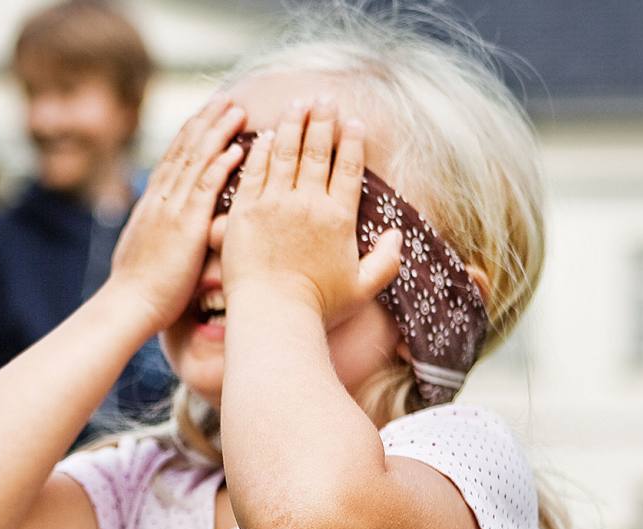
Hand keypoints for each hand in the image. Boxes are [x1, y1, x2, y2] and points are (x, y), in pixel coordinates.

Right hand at [103, 97, 249, 334]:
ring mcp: (172, 210)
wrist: (128, 305)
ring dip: (217, 132)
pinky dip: (221, 165)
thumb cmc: (139, 291)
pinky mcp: (185, 226)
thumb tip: (169, 232)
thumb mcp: (148, 252)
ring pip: (196, 161)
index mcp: (151, 205)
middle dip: (205, 121)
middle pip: (184, 150)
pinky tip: (237, 148)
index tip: (205, 115)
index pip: (172, 159)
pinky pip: (206, 188)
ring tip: (237, 109)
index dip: (189, 135)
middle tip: (226, 98)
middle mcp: (160, 200)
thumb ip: (162, 234)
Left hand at [222, 99, 401, 324]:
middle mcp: (308, 203)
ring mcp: (275, 204)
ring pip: (285, 153)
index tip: (354, 122)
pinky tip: (265, 135)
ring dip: (293, 124)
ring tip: (297, 103)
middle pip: (317, 151)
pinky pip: (254, 171)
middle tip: (325, 98)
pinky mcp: (246, 211)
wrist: (273, 315)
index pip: (349, 168)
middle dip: (323, 121)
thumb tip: (397, 236)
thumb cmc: (319, 307)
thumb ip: (386, 261)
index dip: (353, 142)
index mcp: (339, 218)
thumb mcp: (364, 287)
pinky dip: (261, 150)